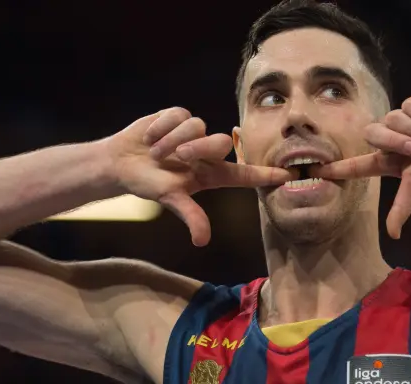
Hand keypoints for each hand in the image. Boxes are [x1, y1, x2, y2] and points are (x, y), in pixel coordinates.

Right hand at [106, 107, 293, 245]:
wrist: (120, 163)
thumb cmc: (148, 184)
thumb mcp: (170, 199)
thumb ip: (190, 215)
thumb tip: (202, 241)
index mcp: (211, 174)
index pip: (244, 174)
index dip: (265, 174)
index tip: (289, 175)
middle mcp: (207, 152)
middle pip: (219, 143)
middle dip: (196, 148)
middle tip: (175, 158)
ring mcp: (194, 132)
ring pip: (197, 125)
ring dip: (172, 139)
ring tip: (155, 151)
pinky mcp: (178, 116)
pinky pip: (178, 114)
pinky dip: (161, 127)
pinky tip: (149, 137)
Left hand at [312, 94, 410, 238]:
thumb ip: (402, 206)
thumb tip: (393, 235)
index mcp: (391, 162)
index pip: (359, 165)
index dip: (339, 168)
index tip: (315, 171)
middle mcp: (394, 141)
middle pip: (374, 135)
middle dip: (394, 141)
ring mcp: (405, 121)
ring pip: (392, 118)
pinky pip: (409, 105)